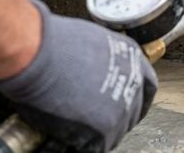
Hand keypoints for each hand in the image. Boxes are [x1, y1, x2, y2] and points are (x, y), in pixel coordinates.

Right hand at [0, 0, 157, 152]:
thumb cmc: (52, 42)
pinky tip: (67, 138)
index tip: (124, 105)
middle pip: (133, 112)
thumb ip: (103, 60)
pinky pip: (95, 146)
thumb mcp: (91, 41)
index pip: (147, 86)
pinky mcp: (104, 127)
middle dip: (115, 117)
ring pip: (115, 132)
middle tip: (93, 119)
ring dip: (98, 133)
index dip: (135, 99)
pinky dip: (81, 145)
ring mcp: (121, 106)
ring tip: (76, 127)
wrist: (36, 54)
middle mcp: (133, 82)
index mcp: (132, 58)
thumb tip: (96, 72)